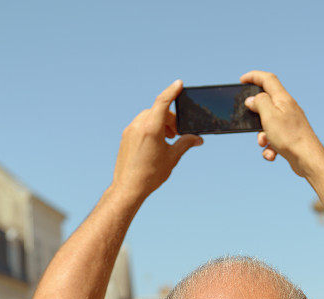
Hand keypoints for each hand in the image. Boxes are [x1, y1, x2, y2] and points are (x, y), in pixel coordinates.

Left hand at [111, 80, 202, 204]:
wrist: (128, 188)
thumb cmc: (151, 175)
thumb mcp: (172, 158)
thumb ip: (185, 144)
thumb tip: (197, 139)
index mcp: (151, 128)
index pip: (162, 102)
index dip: (172, 91)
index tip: (179, 84)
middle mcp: (139, 125)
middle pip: (157, 111)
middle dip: (170, 118)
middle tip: (177, 133)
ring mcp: (130, 130)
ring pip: (148, 117)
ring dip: (160, 122)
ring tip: (167, 138)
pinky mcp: (126, 136)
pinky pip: (140, 124)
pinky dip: (150, 127)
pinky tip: (156, 143)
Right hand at [240, 71, 323, 176]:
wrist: (307, 159)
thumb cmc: (290, 137)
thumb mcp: (269, 116)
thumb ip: (259, 103)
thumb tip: (252, 99)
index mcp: (283, 99)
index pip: (267, 79)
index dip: (253, 76)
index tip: (242, 80)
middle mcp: (287, 108)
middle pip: (266, 104)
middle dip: (255, 116)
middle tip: (249, 123)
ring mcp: (289, 123)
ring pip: (267, 125)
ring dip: (261, 136)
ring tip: (265, 144)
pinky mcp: (290, 137)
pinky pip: (274, 139)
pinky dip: (269, 147)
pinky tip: (272, 154)